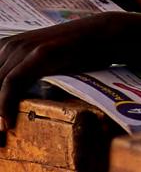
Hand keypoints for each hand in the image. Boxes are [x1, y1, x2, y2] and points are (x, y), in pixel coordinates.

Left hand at [0, 12, 121, 131]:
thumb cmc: (70, 53)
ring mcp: (23, 48)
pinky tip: (7, 125)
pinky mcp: (40, 54)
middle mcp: (9, 45)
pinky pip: (12, 83)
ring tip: (0, 136)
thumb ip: (20, 78)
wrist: (100, 35)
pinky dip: (5, 105)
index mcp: (4, 47)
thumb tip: (8, 108)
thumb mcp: (38, 64)